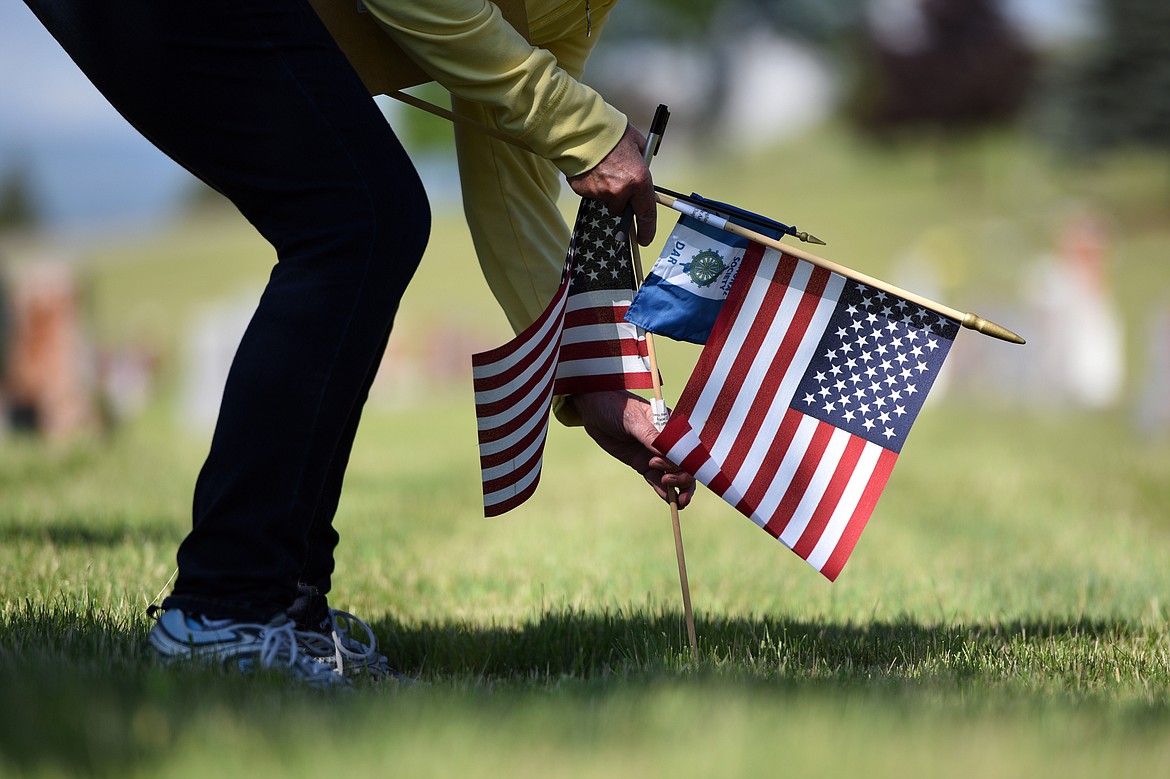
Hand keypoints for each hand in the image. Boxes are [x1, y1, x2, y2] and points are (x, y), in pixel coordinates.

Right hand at [566, 123, 656, 245]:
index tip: (645, 238)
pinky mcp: (584, 192)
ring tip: (602, 168)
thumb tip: (643, 170)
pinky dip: (591, 184)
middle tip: (616, 177)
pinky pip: (590, 193)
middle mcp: (621, 191)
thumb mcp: (638, 144)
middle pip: (622, 207)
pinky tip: (590, 170)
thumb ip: (643, 162)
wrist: (583, 130)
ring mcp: (601, 193)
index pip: (646, 212)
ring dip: (605, 189)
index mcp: (639, 180)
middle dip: (620, 197)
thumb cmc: (612, 133)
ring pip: (606, 199)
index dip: (647, 229)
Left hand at [569, 390, 695, 507]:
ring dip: (678, 489)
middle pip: (684, 464)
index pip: (687, 447)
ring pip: (673, 475)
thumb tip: (664, 453)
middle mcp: (666, 442)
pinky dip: (663, 490)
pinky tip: (668, 500)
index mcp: (670, 426)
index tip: (672, 468)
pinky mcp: (643, 463)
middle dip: (683, 478)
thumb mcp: (632, 419)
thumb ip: (649, 436)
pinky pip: (656, 479)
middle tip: (667, 481)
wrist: (594, 408)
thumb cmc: (616, 407)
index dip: (687, 461)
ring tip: (678, 502)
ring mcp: (655, 454)